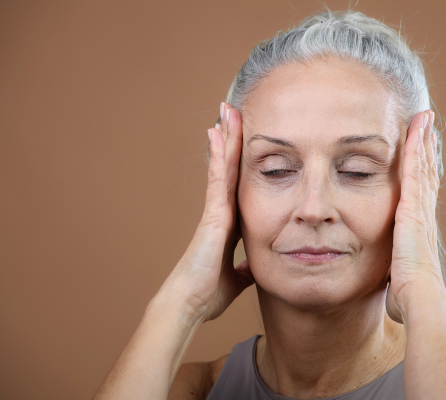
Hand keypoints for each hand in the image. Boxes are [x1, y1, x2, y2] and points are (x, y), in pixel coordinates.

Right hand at [156, 103, 253, 321]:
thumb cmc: (208, 292)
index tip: (244, 139)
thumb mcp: (237, 277)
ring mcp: (215, 210)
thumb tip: (253, 267)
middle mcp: (221, 211)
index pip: (238, 184)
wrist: (191, 303)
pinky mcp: (212, 215)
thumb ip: (245, 267)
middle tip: (233, 111)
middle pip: (229, 168)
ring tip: (227, 110)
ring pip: (222, 167)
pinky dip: (217, 156)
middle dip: (232, 140)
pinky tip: (218, 133)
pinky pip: (216, 179)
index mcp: (229, 223)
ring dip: (226, 138)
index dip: (239, 160)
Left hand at [385, 110, 445, 323]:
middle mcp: (423, 214)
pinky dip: (416, 149)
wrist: (419, 298)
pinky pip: (415, 172)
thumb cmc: (408, 295)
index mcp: (418, 229)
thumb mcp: (397, 277)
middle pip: (427, 174)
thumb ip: (392, 271)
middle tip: (427, 125)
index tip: (423, 153)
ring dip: (423, 141)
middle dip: (427, 149)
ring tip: (424, 118)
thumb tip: (388, 282)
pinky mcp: (413, 207)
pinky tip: (416, 130)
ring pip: (423, 167)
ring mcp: (420, 209)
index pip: (422, 193)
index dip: (424, 171)